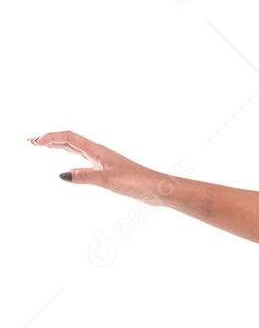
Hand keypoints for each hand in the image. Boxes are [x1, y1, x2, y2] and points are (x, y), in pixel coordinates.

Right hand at [29, 131, 166, 203]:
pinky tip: (69, 171)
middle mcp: (100, 154)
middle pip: (71, 141)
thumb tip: (63, 175)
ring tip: (44, 147)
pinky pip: (86, 164)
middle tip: (32, 142)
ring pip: (77, 151)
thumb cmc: (138, 182)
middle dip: (51, 140)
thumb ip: (86, 177)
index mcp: (98, 151)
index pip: (70, 138)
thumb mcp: (109, 180)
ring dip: (60, 148)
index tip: (36, 142)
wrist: (158, 189)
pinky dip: (73, 163)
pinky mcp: (109, 173)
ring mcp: (104, 163)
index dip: (51, 138)